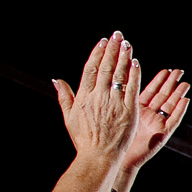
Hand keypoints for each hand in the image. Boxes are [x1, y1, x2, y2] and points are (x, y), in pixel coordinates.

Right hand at [53, 33, 139, 163]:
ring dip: (123, 57)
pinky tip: (135, 62)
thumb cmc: (84, 139)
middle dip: (112, 49)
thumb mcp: (69, 117)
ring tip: (126, 44)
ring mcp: (114, 103)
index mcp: (83, 97)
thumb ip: (64, 97)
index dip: (97, 53)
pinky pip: (132, 88)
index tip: (102, 41)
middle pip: (105, 67)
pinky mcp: (129, 111)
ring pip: (119, 75)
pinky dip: (134, 74)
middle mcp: (98, 97)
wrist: (99, 157)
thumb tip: (56, 79)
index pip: (90, 69)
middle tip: (117, 35)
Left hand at [122, 67, 190, 171]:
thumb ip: (121, 96)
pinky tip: (186, 100)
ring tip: (185, 84)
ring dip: (178, 95)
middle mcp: (148, 115)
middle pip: (163, 96)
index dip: (159, 80)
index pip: (151, 91)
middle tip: (179, 72)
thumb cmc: (110, 136)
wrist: (112, 156)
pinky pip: (173, 120)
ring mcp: (156, 124)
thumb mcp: (116, 111)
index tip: (166, 70)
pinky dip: (180, 110)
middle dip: (171, 84)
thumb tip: (119, 77)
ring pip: (170, 106)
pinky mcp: (161, 134)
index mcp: (137, 108)